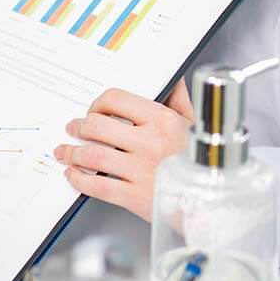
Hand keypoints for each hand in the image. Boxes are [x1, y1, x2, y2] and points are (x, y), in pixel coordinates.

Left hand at [54, 81, 192, 220]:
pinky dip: (79, 180)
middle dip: (79, 127)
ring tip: (65, 152)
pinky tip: (74, 175)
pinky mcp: (135, 197)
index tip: (94, 111)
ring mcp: (141, 171)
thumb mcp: (195, 126)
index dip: (98, 104)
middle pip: (97, 126)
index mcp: (163, 121)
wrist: (214, 203)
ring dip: (71, 152)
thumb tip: (172, 78)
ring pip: (92, 155)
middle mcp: (150, 143)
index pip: (115, 100)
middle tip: (73, 129)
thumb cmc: (203, 164)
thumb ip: (179, 100)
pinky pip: (97, 186)